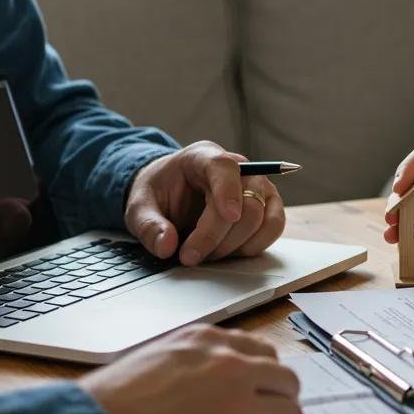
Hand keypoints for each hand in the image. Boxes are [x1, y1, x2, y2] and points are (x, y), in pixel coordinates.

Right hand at [82, 325, 302, 413]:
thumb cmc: (111, 400)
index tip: (256, 393)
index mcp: (212, 343)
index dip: (263, 378)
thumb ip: (197, 356)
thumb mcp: (158, 354)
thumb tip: (221, 370)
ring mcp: (240, 411)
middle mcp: (234, 369)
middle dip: (279, 403)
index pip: (266, 354)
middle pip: (288, 384)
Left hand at [125, 141, 286, 265]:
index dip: (229, 191)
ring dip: (236, 245)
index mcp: (204, 156)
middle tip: (190, 256)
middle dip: (218, 237)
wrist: (171, 193)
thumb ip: (149, 226)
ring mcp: (257, 186)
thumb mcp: (139, 206)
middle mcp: (238, 168)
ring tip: (208, 254)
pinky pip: (274, 226)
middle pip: (246, 202)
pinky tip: (230, 252)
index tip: (228, 216)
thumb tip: (166, 246)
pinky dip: (254, 245)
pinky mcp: (266, 205)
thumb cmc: (160, 193)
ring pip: (263, 217)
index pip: (225, 168)